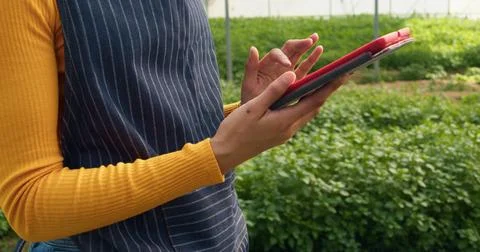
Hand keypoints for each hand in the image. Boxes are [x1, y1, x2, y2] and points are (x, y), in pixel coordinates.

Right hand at [212, 71, 348, 173]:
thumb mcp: (253, 107)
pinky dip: (304, 104)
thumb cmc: (235, 130)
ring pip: (307, 112)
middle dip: (327, 90)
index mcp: (285, 121)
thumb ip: (274, 91)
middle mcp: (289, 129)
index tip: (343, 73)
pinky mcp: (279, 135)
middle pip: (315, 106)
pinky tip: (301, 96)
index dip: (330, 86)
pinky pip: (298, 116)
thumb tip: (293, 74)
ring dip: (316, 97)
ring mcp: (285, 133)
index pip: (314, 100)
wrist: (225, 154)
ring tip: (325, 82)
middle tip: (339, 74)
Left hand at [241, 33, 323, 103]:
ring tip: (315, 37)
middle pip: (289, 49)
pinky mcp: (295, 79)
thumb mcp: (248, 84)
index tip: (287, 65)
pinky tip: (320, 48)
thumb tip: (253, 48)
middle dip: (299, 44)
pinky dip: (312, 58)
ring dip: (306, 45)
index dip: (282, 57)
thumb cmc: (250, 98)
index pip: (276, 53)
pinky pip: (304, 67)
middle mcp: (277, 64)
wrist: (256, 112)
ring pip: (298, 55)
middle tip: (309, 40)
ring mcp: (287, 71)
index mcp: (266, 63)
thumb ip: (250, 67)